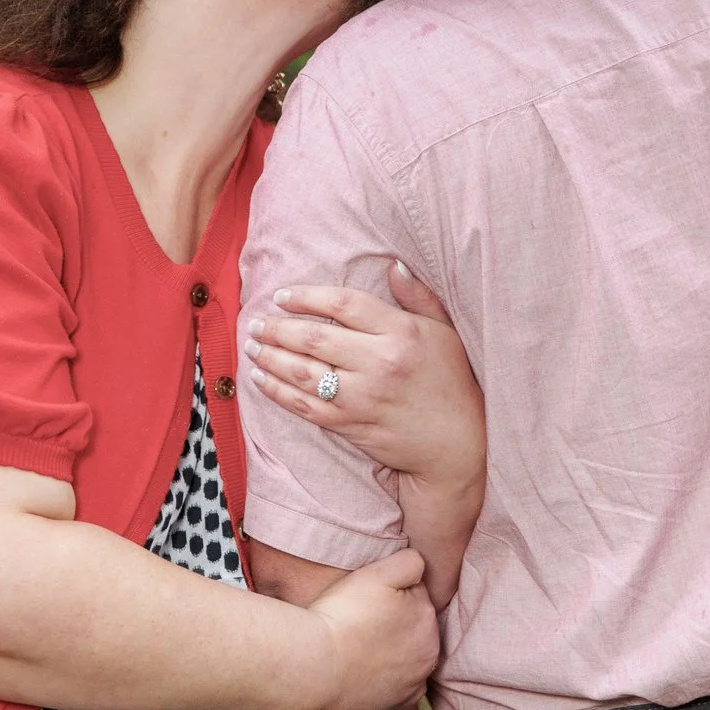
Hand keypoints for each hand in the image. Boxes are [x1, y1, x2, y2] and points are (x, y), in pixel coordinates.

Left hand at [246, 263, 486, 489]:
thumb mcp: (444, 332)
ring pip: (303, 372)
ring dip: (270, 357)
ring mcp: (363, 397)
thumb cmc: (452, 382)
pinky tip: (261, 380)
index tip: (283, 296)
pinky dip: (278, 392)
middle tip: (256, 322)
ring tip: (252, 347)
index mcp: (401, 332)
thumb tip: (394, 265)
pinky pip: (305, 406)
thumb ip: (417, 297)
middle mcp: (379, 362)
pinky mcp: (351, 425)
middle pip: (314, 338)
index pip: (343, 305)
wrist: (458, 444)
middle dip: (277, 328)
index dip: (307, 297)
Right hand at [302, 549, 437, 709]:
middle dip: (395, 621)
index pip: (413, 594)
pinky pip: (400, 685)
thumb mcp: (376, 573)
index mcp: (427, 615)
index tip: (366, 600)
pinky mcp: (400, 703)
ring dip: (393, 650)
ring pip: (408, 656)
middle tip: (360, 622)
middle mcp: (430, 650)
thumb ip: (409, 562)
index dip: (389, 591)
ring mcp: (415, 680)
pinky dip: (388, 678)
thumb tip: (419, 566)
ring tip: (360, 646)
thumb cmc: (341, 616)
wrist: (313, 666)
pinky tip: (365, 670)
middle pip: (413, 626)